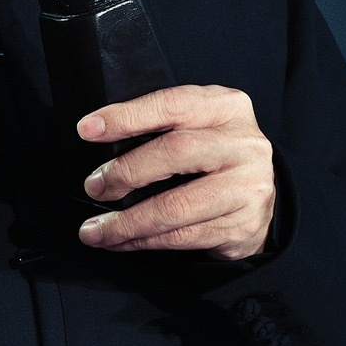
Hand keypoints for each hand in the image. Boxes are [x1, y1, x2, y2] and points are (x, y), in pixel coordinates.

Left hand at [75, 85, 274, 260]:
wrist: (258, 190)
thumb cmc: (214, 151)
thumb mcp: (196, 122)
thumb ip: (161, 123)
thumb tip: (99, 134)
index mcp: (225, 106)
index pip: (170, 105)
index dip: (126, 117)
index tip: (88, 130)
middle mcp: (243, 144)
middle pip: (176, 153)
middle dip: (126, 172)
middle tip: (94, 186)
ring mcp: (247, 186)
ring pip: (177, 206)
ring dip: (128, 221)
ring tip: (96, 229)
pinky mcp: (243, 225)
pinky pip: (184, 236)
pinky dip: (145, 241)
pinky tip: (123, 240)